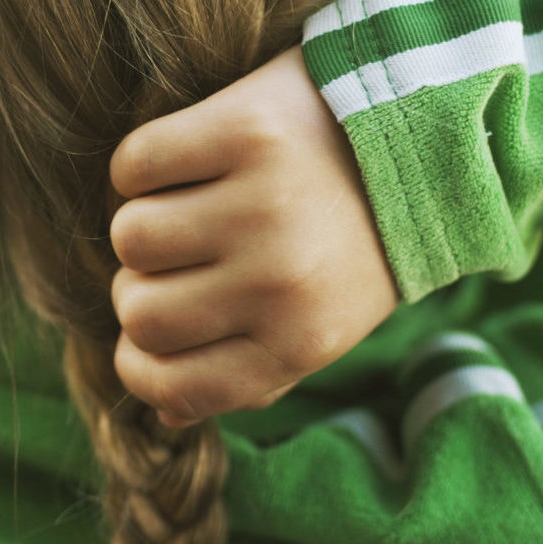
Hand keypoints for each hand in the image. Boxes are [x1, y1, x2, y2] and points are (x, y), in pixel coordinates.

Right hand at [109, 46, 398, 427]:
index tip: (144, 340)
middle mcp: (282, 279)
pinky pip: (136, 166)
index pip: (175, 384)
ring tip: (187, 209)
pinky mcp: (243, 129)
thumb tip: (164, 414)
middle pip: (140, 311)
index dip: (140, 366)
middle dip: (141, 290)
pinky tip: (186, 164)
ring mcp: (263, 201)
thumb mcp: (322, 326)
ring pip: (131, 237)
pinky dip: (144, 168)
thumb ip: (250, 376)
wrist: (412, 135)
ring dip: (145, 224)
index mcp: (302, 340)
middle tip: (174, 263)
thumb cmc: (352, 242)